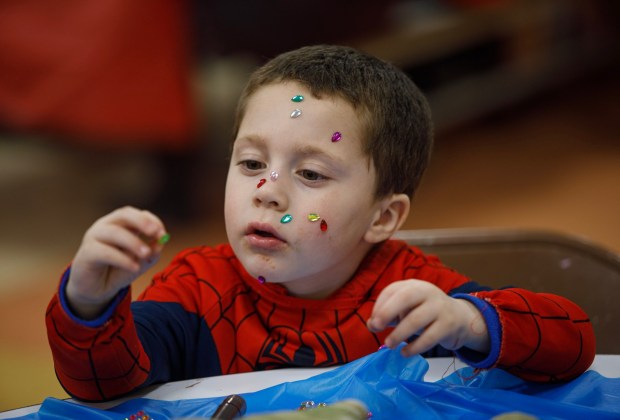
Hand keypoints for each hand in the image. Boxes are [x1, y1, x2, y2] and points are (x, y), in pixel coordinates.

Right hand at [66, 206, 167, 319]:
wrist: (96, 289)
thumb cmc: (118, 270)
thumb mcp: (139, 262)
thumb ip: (151, 253)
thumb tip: (161, 243)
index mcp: (120, 224)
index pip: (135, 214)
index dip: (150, 220)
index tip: (162, 233)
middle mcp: (106, 226)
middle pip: (123, 215)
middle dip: (141, 222)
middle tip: (155, 233)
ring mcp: (94, 237)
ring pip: (114, 232)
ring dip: (133, 242)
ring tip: (146, 254)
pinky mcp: (87, 252)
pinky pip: (105, 252)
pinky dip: (122, 259)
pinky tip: (134, 268)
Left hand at [367, 280, 488, 356]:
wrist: (460, 317)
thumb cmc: (425, 312)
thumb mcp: (407, 310)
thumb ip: (388, 316)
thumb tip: (371, 325)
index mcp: (413, 286)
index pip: (392, 290)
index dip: (379, 306)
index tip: (373, 322)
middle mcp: (426, 291)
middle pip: (405, 297)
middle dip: (387, 312)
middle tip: (376, 327)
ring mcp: (439, 307)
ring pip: (416, 319)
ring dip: (399, 333)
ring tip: (389, 344)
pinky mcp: (449, 324)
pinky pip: (429, 337)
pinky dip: (415, 347)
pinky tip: (405, 353)